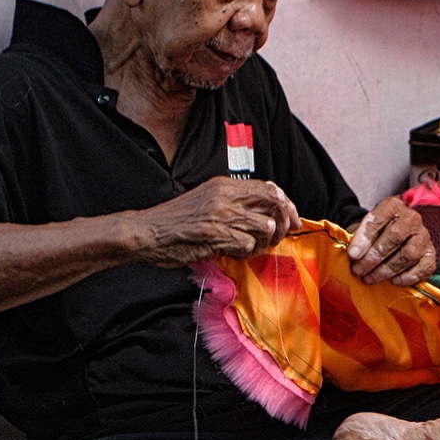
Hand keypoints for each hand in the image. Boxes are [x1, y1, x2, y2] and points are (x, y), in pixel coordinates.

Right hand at [123, 177, 300, 266]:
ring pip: (265, 226)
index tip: (293, 221)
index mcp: (224, 185)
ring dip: (263, 243)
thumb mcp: (208, 202)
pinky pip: (247, 245)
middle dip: (285, 223)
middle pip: (274, 203)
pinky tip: (233, 254)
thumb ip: (235, 204)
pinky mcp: (213, 233)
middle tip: (280, 238)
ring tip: (249, 248)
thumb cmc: (177, 223)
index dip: (287, 205)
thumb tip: (270, 215)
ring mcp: (219, 213)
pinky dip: (246, 253)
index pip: (270, 188)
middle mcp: (224, 195)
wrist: (146, 232)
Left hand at [346, 196, 435, 285]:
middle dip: (374, 257)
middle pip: (395, 237)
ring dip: (387, 269)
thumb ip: (359, 239)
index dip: (365, 238)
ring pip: (409, 254)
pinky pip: (425, 267)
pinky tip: (394, 281)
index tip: (353, 255)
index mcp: (392, 206)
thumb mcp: (364, 229)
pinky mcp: (431, 253)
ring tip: (371, 278)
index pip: (379, 219)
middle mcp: (411, 218)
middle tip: (359, 270)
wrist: (390, 237)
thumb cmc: (374, 234)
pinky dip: (409, 277)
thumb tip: (354, 255)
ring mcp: (424, 236)